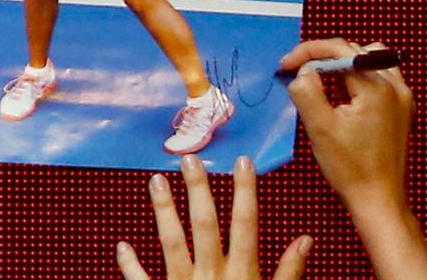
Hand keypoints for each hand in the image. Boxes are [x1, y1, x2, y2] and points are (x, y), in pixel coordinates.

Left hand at [116, 154, 311, 279]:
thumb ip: (290, 273)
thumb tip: (305, 239)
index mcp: (242, 275)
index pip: (246, 225)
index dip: (245, 191)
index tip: (242, 161)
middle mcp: (212, 277)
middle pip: (205, 226)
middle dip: (198, 191)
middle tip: (189, 159)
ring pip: (171, 244)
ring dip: (163, 212)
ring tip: (155, 180)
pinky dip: (130, 265)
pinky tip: (121, 245)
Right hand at [280, 38, 414, 214]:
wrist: (378, 199)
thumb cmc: (350, 168)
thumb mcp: (320, 128)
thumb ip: (307, 92)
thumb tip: (304, 71)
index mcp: (376, 86)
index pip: (339, 50)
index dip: (308, 52)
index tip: (285, 66)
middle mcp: (395, 85)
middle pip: (354, 52)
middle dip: (322, 58)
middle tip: (297, 73)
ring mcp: (402, 96)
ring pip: (369, 59)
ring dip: (342, 64)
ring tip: (321, 80)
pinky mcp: (402, 108)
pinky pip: (380, 76)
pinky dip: (358, 76)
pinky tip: (343, 95)